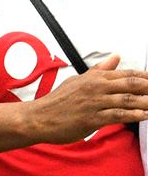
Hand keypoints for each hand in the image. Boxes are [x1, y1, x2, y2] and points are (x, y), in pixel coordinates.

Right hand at [23, 56, 147, 143]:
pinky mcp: (93, 118)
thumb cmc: (58, 102)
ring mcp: (95, 102)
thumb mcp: (78, 81)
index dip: (146, 77)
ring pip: (127, 99)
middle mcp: (96, 87)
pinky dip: (134, 115)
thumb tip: (115, 57)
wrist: (39, 118)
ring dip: (146, 102)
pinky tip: (144, 115)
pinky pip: (118, 115)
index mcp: (94, 78)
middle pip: (131, 84)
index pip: (127, 74)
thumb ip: (100, 70)